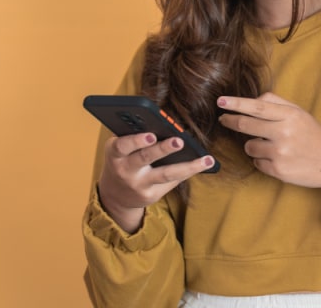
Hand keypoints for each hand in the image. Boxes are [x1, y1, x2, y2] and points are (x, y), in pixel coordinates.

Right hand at [97, 132, 215, 232]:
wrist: (115, 194)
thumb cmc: (122, 160)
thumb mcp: (120, 148)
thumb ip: (135, 137)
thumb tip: (165, 124)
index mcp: (114, 154)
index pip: (123, 146)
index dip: (136, 141)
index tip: (151, 134)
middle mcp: (125, 171)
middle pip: (146, 158)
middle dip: (163, 149)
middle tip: (179, 141)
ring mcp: (139, 185)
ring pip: (166, 174)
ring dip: (188, 166)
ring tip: (206, 159)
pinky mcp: (151, 196)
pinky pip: (172, 182)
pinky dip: (188, 171)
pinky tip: (203, 164)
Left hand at [216, 93, 320, 214]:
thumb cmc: (313, 135)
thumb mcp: (300, 113)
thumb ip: (276, 103)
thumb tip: (251, 100)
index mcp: (290, 115)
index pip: (257, 106)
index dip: (236, 104)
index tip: (220, 101)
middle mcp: (285, 133)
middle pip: (245, 125)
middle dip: (231, 121)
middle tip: (224, 119)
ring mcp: (281, 153)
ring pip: (249, 146)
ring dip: (252, 145)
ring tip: (269, 145)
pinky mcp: (278, 171)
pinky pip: (256, 163)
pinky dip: (261, 160)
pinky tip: (277, 158)